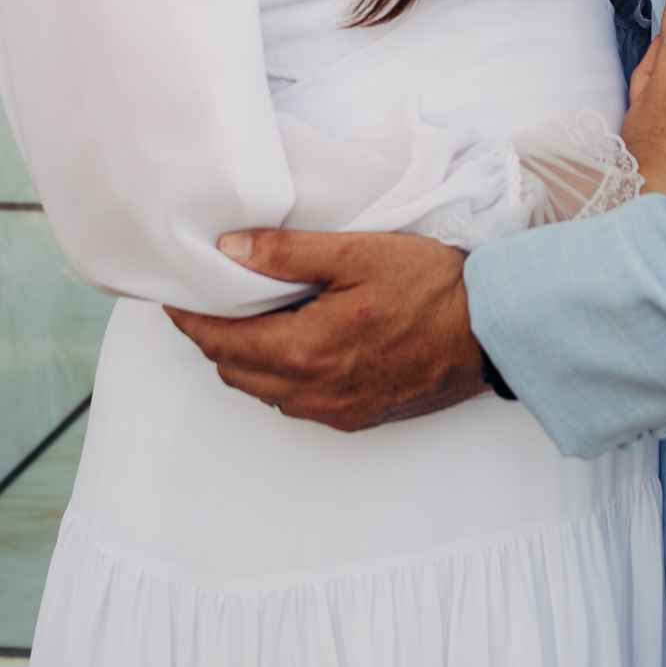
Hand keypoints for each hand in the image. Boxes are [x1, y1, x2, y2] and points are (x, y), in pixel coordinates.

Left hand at [165, 230, 484, 430]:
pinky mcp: (358, 417)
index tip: (175, 297)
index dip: (190, 319)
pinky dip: (281, 376)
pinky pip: (298, 402)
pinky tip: (297, 345)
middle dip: (214, 337)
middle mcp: (313, 392)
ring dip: (248, 358)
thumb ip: (288, 252)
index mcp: (304, 351)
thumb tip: (229, 249)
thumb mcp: (358, 252)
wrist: (489, 330)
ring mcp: (336, 410)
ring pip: (264, 391)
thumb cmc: (431, 286)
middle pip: (234, 370)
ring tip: (252, 318)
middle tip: (210, 301)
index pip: (220, 342)